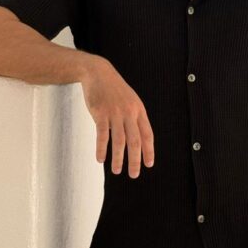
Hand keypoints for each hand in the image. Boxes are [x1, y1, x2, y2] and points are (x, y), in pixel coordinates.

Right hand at [81, 57, 154, 178]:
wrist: (98, 73)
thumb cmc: (115, 89)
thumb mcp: (130, 100)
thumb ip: (134, 117)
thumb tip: (138, 138)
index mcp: (139, 110)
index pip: (148, 134)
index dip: (149, 151)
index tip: (149, 164)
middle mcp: (129, 112)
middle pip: (135, 141)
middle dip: (135, 160)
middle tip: (134, 174)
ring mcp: (115, 113)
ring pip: (119, 141)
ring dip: (118, 158)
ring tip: (117, 170)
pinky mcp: (100, 113)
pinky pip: (102, 135)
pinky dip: (101, 149)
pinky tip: (100, 159)